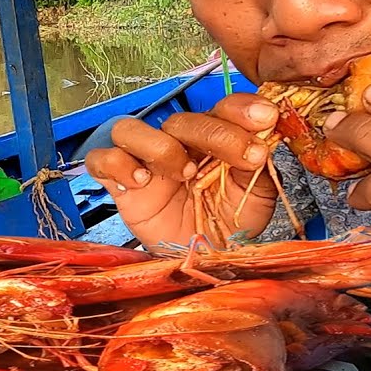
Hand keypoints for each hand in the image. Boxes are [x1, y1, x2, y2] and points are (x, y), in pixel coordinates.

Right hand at [84, 94, 279, 247]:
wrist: (206, 262)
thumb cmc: (229, 225)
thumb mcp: (257, 196)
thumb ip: (260, 164)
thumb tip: (268, 134)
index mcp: (212, 139)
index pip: (221, 108)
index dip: (241, 109)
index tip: (266, 118)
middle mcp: (176, 144)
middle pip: (182, 119)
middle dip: (217, 134)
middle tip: (244, 157)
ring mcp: (145, 162)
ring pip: (130, 128)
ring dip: (159, 146)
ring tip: (184, 173)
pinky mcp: (120, 185)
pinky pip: (101, 159)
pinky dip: (117, 164)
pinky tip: (140, 182)